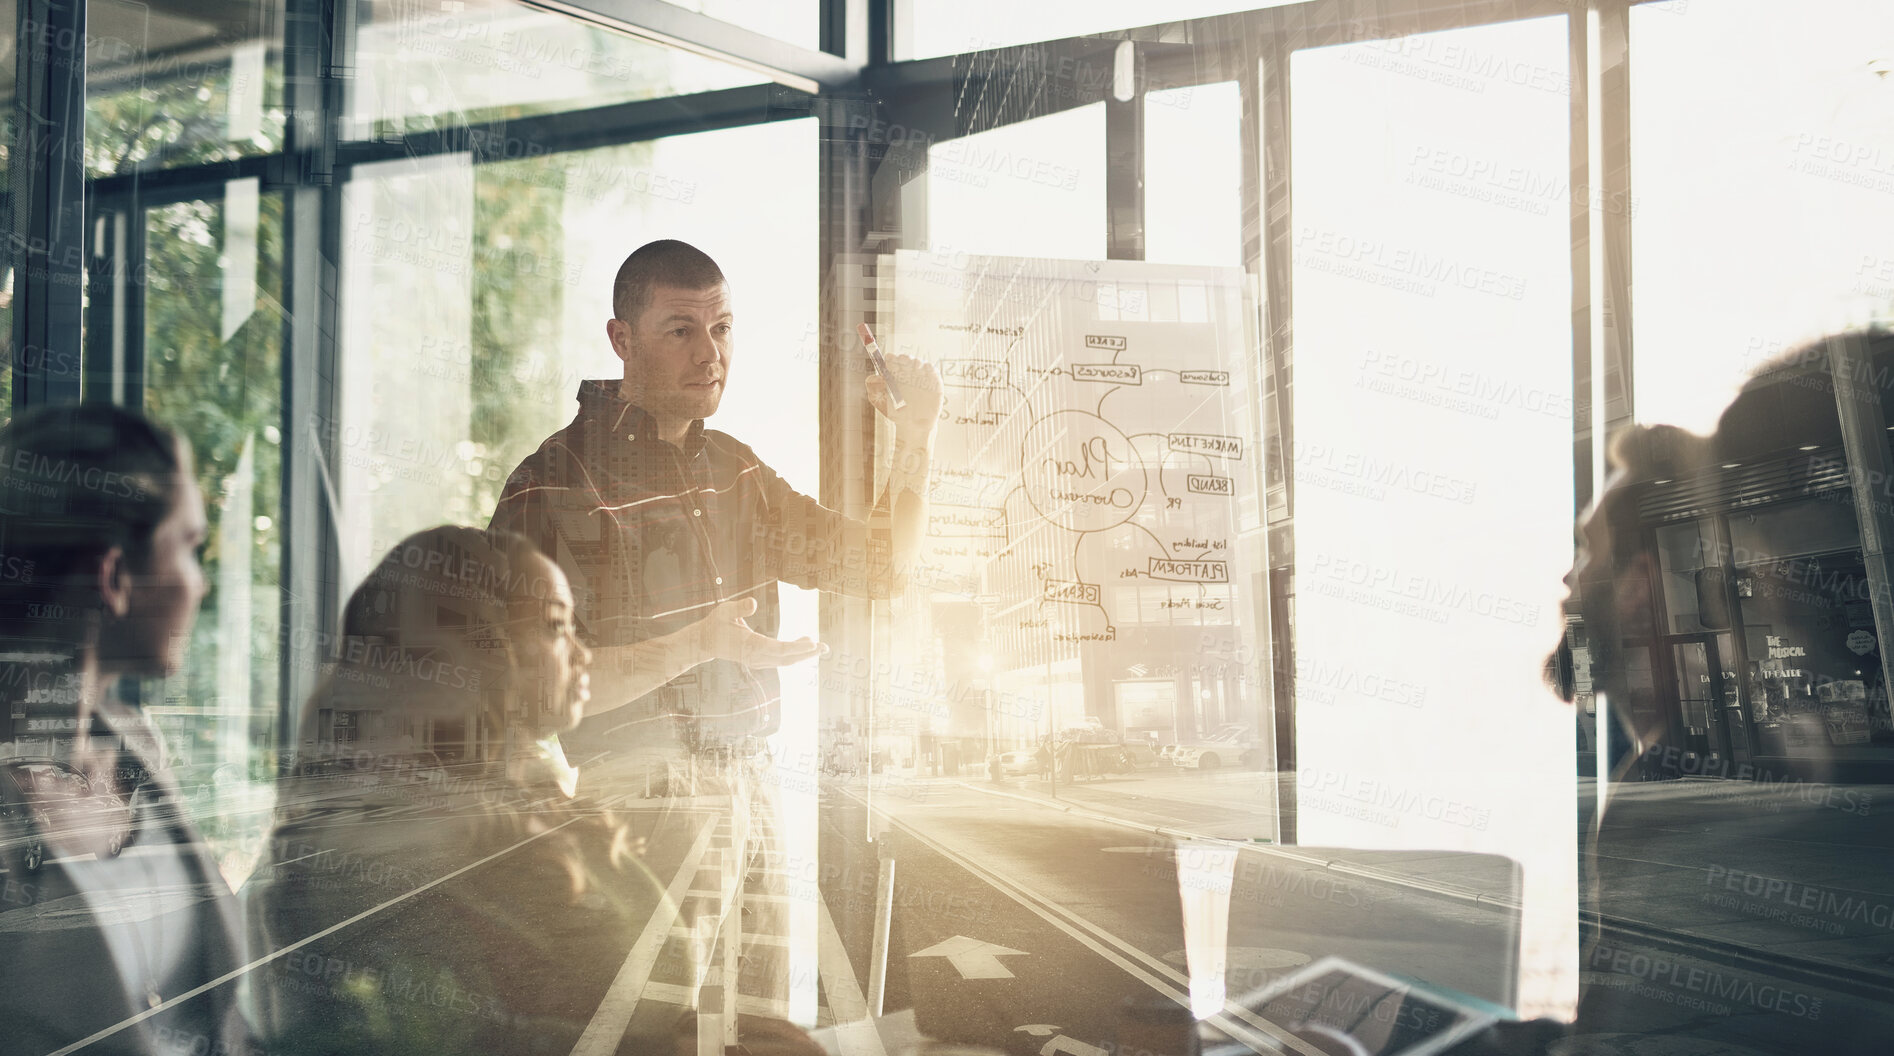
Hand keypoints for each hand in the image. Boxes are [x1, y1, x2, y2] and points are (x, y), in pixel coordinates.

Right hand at [691, 597, 825, 667]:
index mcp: (750, 645)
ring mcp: (756, 661)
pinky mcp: (757, 660)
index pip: (779, 648)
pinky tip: (802, 646)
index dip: (797, 647)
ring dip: (802, 654)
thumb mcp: (724, 611)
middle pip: (787, 658)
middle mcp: (755, 657)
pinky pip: (779, 660)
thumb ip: (739, 607)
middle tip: (825, 647)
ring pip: (784, 661)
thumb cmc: (715, 624)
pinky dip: (792, 655)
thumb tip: (753, 603)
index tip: (813, 643)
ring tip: (817, 645)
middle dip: (807, 653)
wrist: (704, 642)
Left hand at [866, 351, 944, 435]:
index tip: (889, 359)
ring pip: (919, 363)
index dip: (891, 358)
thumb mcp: (880, 402)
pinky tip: (925, 368)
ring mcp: (920, 376)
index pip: (892, 361)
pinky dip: (929, 368)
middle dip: (904, 358)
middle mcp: (907, 372)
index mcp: (894, 374)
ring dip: (916, 362)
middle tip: (902, 360)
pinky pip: (932, 371)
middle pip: (905, 360)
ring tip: (914, 366)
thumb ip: (873, 389)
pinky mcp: (933, 381)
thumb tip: (875, 377)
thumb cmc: (895, 413)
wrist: (913, 425)